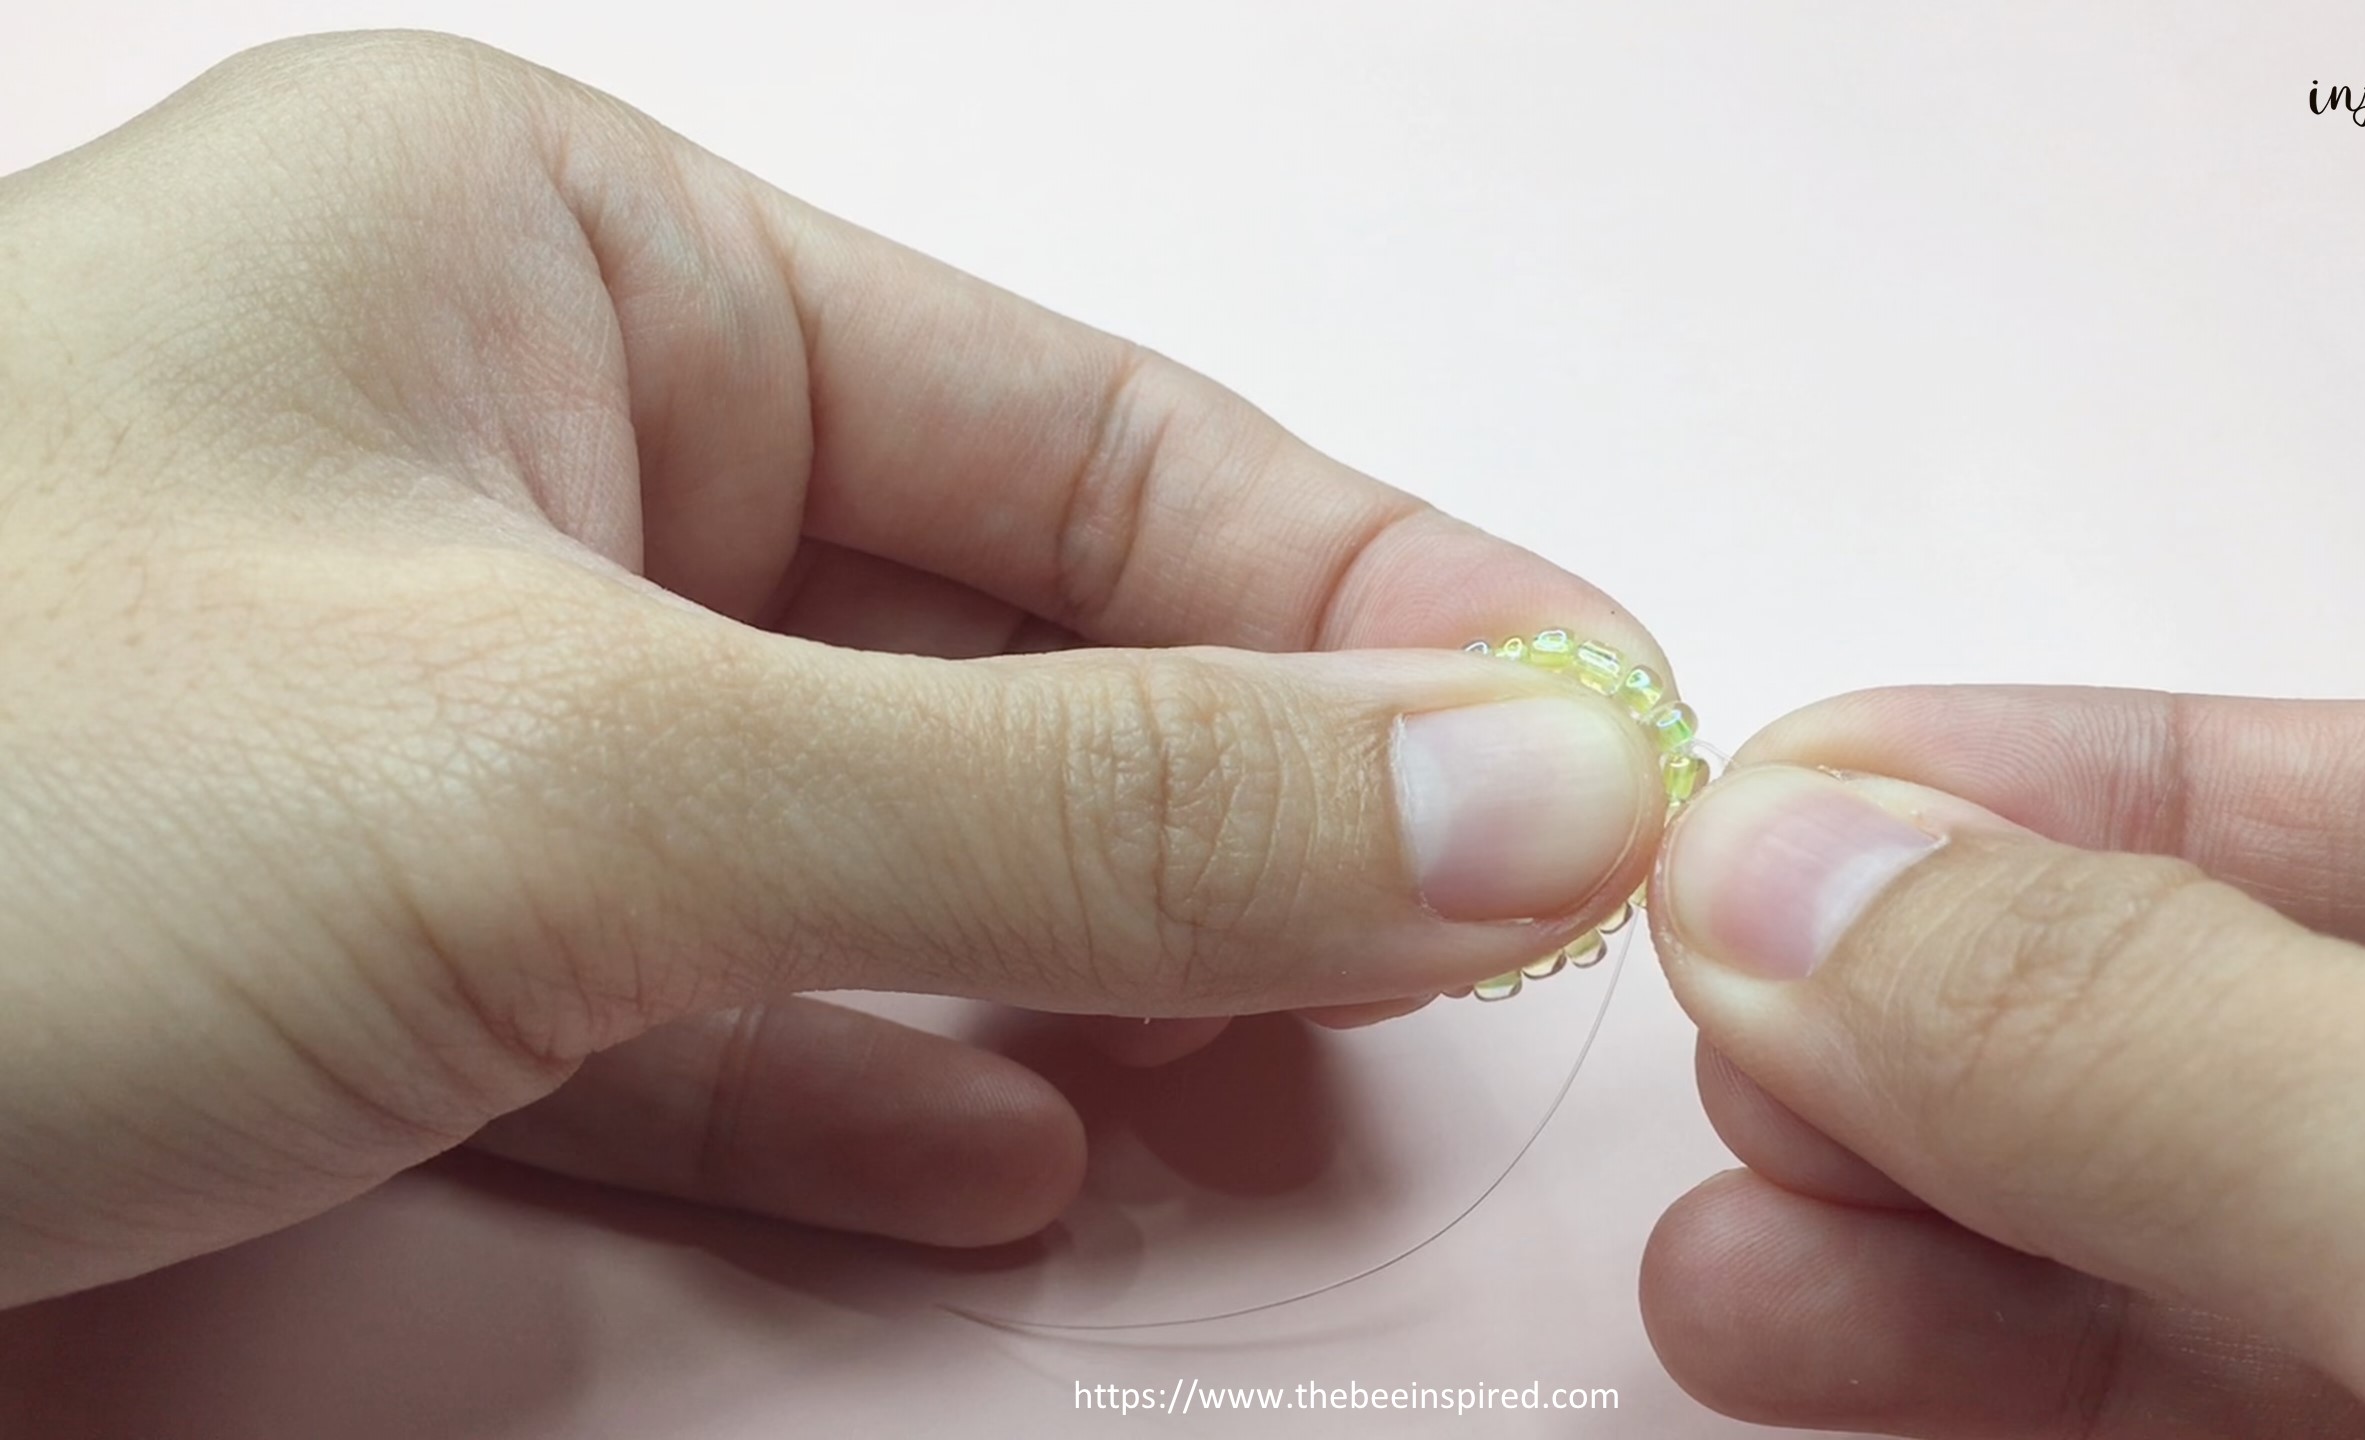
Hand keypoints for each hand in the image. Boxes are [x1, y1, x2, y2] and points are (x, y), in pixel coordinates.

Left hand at [0, 31, 1670, 1305]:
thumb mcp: (576, 776)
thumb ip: (1072, 801)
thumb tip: (1516, 792)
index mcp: (552, 264)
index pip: (1079, 431)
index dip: (1368, 590)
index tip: (1597, 736)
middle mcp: (507, 467)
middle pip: (996, 638)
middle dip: (1252, 802)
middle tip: (1497, 939)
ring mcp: (438, 722)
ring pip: (870, 842)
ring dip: (1095, 962)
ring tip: (1325, 1062)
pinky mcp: (367, 955)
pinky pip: (704, 1006)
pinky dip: (873, 1088)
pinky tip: (1020, 1152)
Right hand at [1639, 686, 2364, 1438]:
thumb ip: (2170, 1037)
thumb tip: (1794, 877)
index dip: (2084, 771)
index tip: (1803, 783)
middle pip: (2247, 1006)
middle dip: (1947, 1008)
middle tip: (1740, 1018)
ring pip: (2183, 1229)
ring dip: (1907, 1214)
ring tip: (1720, 1238)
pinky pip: (2183, 1404)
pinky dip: (1981, 1365)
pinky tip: (1809, 1329)